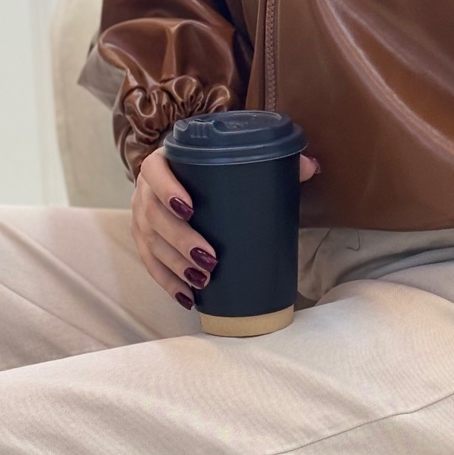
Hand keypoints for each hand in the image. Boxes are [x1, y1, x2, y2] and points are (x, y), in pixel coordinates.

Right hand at [131, 146, 321, 309]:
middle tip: (209, 259)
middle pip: (154, 216)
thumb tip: (311, 166)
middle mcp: (146, 190)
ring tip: (202, 281)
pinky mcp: (145, 241)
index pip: (155, 171)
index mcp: (163, 162)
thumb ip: (273, 157)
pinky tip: (187, 297)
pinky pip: (150, 264)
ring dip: (174, 266)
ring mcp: (141, 217)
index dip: (167, 189)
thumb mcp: (234, 158)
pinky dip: (167, 282)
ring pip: (150, 244)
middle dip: (179, 240)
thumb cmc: (212, 167)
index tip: (189, 208)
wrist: (184, 173)